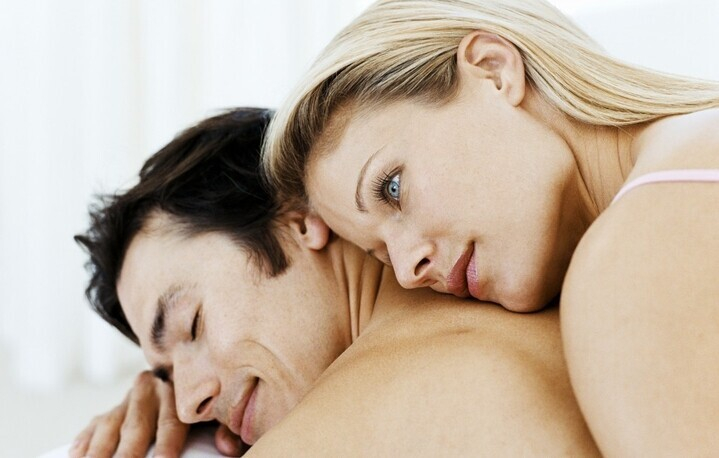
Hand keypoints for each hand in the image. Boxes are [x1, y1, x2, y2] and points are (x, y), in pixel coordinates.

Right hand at [67, 371, 246, 456]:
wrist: (176, 377)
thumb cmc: (200, 406)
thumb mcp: (214, 413)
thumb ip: (222, 429)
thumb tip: (230, 447)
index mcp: (178, 391)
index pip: (172, 421)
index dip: (167, 443)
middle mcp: (150, 391)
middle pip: (136, 427)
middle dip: (127, 453)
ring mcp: (125, 400)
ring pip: (110, 426)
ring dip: (99, 451)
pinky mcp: (108, 411)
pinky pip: (93, 426)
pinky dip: (84, 442)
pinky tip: (76, 456)